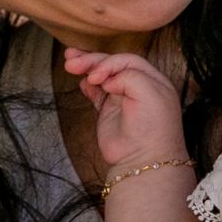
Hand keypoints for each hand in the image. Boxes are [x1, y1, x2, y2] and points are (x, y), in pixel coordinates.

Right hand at [62, 48, 189, 169]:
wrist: (142, 160)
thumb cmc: (152, 127)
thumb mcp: (149, 93)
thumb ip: (129, 77)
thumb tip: (108, 80)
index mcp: (152, 79)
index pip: (126, 61)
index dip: (108, 63)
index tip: (95, 76)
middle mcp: (137, 87)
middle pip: (111, 66)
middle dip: (91, 61)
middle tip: (71, 61)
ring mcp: (122, 99)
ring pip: (101, 77)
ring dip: (86, 68)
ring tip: (69, 63)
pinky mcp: (109, 112)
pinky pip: (96, 93)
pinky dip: (88, 86)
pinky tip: (81, 82)